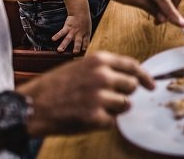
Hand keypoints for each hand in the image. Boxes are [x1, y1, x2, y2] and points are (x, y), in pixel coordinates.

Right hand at [19, 51, 153, 135]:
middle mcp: (102, 75)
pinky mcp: (94, 116)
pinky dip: (103, 122)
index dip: (144, 76)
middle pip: (132, 86)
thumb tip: (129, 77)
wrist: (32, 105)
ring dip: (114, 109)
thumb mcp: (81, 66)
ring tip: (93, 107)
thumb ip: (104, 69)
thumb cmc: (55, 86)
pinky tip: (86, 117)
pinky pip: (112, 121)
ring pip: (125, 104)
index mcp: (99, 60)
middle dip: (124, 94)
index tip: (151, 85)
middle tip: (108, 98)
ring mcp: (99, 96)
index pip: (132, 66)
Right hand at [52, 14, 90, 53]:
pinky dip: (57, 35)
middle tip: (74, 52)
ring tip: (59, 50)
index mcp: (86, 34)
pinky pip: (62, 32)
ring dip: (63, 45)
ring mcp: (73, 31)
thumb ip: (86, 38)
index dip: (85, 46)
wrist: (80, 12)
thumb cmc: (84, 22)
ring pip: (68, 39)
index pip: (86, 42)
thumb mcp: (88, 30)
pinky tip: (53, 39)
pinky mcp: (67, 27)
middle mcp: (79, 34)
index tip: (83, 50)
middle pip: (78, 42)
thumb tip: (85, 48)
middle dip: (76, 47)